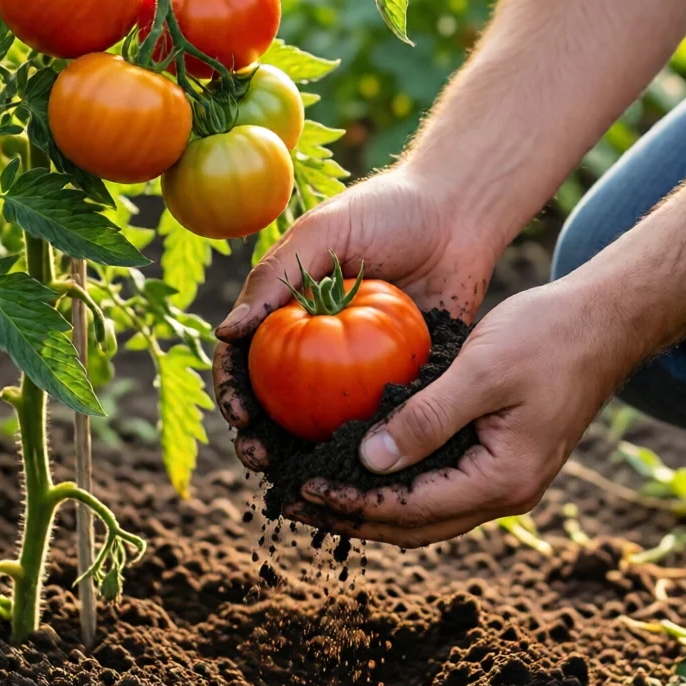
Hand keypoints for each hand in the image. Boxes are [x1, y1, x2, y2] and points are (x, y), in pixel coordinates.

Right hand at [212, 165, 499, 469]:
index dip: (233, 391)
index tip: (242, 413)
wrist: (460, 216)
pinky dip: (366, 447)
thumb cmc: (385, 211)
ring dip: (303, 454)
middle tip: (262, 458)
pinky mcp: (402, 382)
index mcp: (286, 311)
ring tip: (303, 474)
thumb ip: (274, 277)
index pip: (244, 360)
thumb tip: (226, 334)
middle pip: (274, 403)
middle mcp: (316, 346)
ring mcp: (358, 369)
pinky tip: (360, 469)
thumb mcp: (322, 232)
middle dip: (258, 438)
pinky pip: (379, 421)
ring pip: (320, 424)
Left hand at [283, 280, 632, 545]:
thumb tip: (370, 463)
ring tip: (316, 491)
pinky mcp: (499, 457)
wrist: (605, 321)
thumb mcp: (481, 371)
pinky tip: (362, 461)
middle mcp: (505, 493)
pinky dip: (398, 480)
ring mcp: (505, 479)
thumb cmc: (547, 337)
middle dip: (353, 518)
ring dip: (372, 504)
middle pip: (415, 525)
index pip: (412, 510)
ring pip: (425, 511)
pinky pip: (438, 483)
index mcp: (503, 480)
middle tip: (292, 501)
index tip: (302, 488)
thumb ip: (427, 419)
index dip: (354, 504)